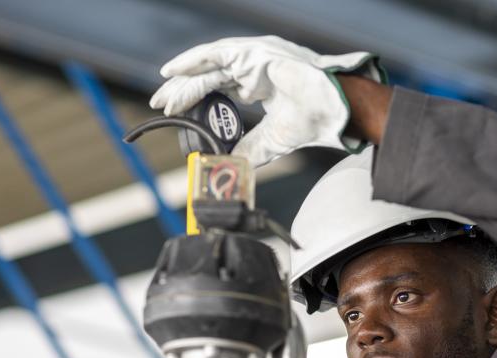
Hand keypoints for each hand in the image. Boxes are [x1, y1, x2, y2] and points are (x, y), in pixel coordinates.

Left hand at [150, 35, 383, 166]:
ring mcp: (254, 57)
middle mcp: (254, 68)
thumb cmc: (315, 120)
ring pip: (209, 66)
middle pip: (208, 76)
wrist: (336, 110)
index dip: (195, 99)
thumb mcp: (271, 140)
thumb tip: (225, 165)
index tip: (174, 113)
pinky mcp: (254, 52)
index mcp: (260, 83)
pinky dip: (192, 61)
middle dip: (182, 91)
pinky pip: (215, 54)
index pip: (218, 88)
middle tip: (160, 105)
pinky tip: (174, 71)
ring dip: (184, 80)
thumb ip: (248, 150)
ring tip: (163, 96)